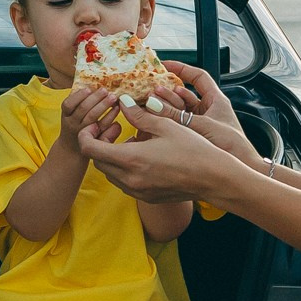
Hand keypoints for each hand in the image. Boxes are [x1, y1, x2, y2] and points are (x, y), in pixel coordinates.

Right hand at [55, 84, 119, 149]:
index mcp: (66, 115)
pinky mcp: (93, 139)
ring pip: (92, 119)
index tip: (89, 89)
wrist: (71, 150)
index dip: (78, 96)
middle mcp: (72, 124)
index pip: (68, 104)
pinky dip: (110, 118)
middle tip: (106, 90)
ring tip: (113, 97)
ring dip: (103, 106)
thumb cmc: (75, 125)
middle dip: (95, 98)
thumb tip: (93, 83)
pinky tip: (116, 110)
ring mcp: (82, 132)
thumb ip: (79, 101)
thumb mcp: (71, 114)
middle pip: (82, 110)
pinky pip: (102, 128)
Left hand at [78, 107, 257, 203]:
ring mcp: (137, 191)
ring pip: (110, 174)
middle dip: (99, 144)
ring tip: (130, 140)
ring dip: (112, 156)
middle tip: (114, 128)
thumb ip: (139, 115)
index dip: (87, 134)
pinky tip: (142, 154)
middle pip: (98, 162)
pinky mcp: (146, 197)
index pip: (90, 149)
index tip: (96, 123)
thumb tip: (122, 102)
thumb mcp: (165, 126)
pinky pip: (125, 182)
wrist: (213, 178)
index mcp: (131, 159)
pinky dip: (125, 168)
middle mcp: (130, 179)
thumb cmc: (193, 149)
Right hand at [152, 59, 265, 169]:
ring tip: (152, 101)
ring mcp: (201, 123)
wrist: (241, 167)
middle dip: (168, 90)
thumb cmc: (232, 145)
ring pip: (180, 108)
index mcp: (216, 100)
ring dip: (166, 104)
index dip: (182, 69)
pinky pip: (178, 123)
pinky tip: (156, 118)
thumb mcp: (201, 125)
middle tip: (153, 88)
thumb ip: (176, 115)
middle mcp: (208, 110)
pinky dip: (167, 120)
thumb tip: (153, 104)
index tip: (165, 66)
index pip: (198, 77)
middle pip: (185, 93)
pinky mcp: (194, 136)